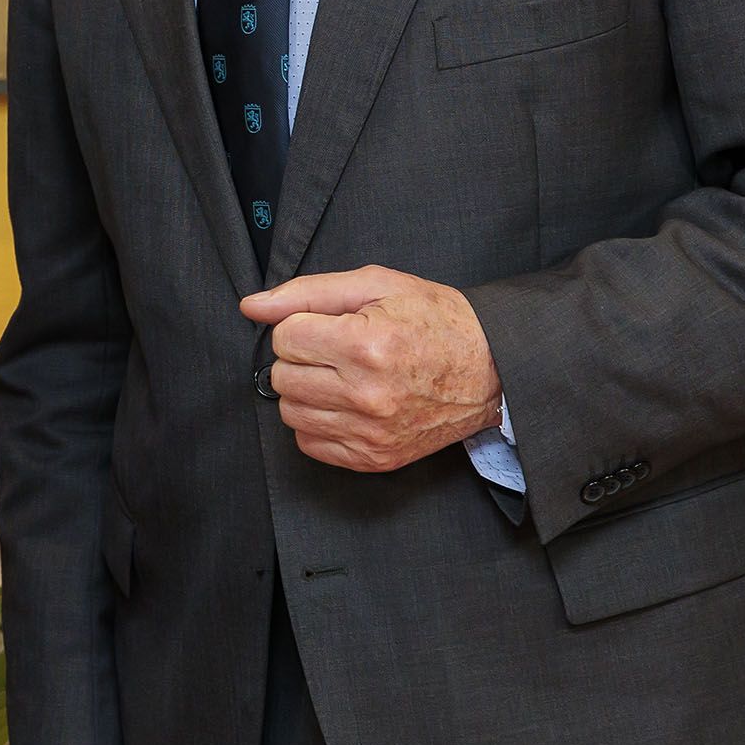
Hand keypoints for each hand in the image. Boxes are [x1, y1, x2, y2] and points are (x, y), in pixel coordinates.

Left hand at [238, 266, 501, 472]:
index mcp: (365, 345)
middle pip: (282, 376)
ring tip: (344, 375)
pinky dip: (319, 422)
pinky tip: (347, 403)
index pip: (284, 337)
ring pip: (291, 412)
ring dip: (307, 390)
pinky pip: (310, 444)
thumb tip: (251, 306)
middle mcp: (366, 395)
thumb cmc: (436, 320)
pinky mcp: (375, 458)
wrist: (493, 369)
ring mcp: (371, 433)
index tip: (332, 324)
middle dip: (302, 357)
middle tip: (339, 349)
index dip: (303, 324)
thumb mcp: (376, 285)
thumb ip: (307, 293)